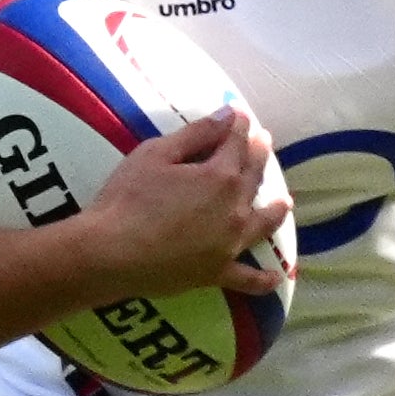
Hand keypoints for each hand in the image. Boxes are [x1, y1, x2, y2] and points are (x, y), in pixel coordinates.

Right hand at [76, 109, 289, 301]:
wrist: (110, 254)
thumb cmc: (127, 199)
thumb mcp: (155, 154)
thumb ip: (196, 134)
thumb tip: (229, 115)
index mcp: (219, 177)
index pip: (234, 145)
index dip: (238, 127)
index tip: (241, 116)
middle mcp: (233, 210)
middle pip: (252, 178)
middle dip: (258, 157)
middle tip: (264, 143)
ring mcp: (229, 245)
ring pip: (262, 225)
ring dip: (275, 211)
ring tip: (284, 203)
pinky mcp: (216, 273)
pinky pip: (248, 279)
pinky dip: (263, 279)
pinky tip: (276, 277)